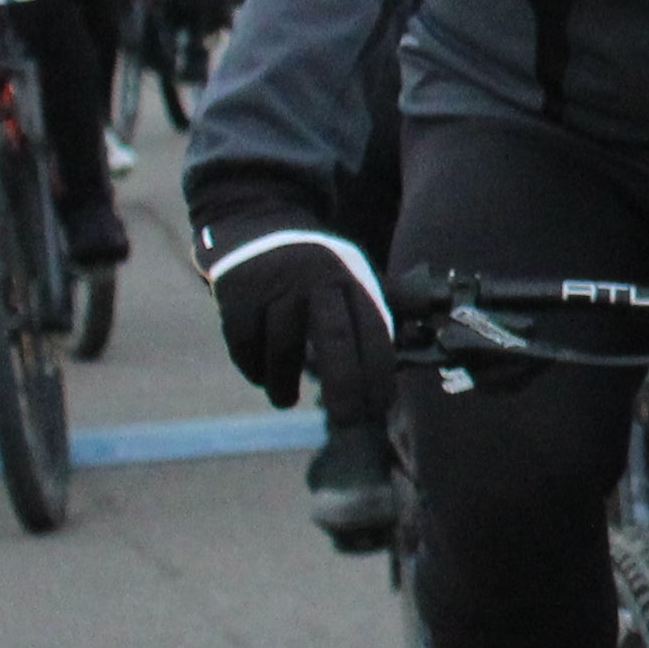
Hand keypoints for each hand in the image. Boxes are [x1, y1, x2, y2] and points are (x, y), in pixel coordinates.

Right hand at [203, 227, 389, 428]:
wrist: (257, 224)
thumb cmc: (315, 269)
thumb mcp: (352, 276)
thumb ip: (380, 309)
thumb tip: (411, 348)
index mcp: (351, 280)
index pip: (373, 330)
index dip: (378, 372)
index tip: (380, 408)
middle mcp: (316, 282)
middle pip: (335, 339)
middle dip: (345, 385)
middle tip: (347, 423)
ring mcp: (275, 288)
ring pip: (283, 347)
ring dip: (284, 383)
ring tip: (286, 400)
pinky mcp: (237, 297)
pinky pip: (246, 344)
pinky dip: (253, 367)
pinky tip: (261, 377)